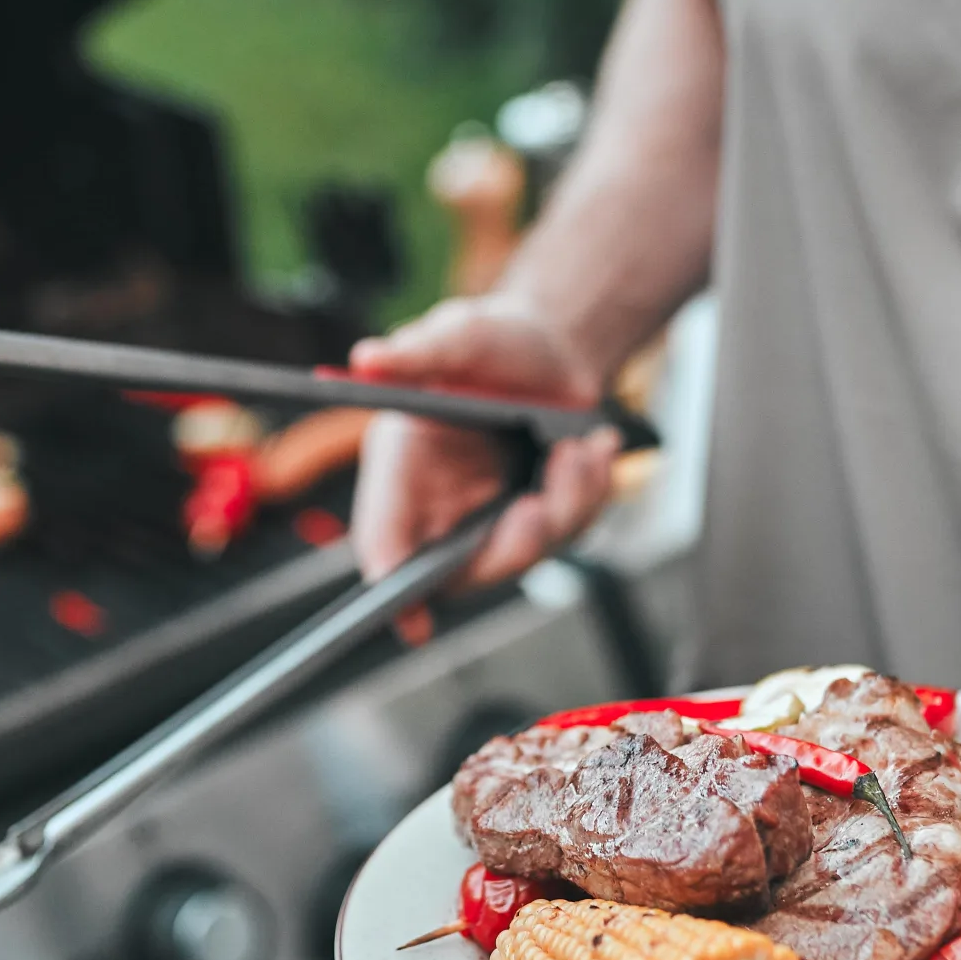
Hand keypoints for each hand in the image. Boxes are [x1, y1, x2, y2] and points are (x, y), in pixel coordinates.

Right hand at [347, 294, 622, 588]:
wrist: (552, 345)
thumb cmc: (490, 343)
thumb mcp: (457, 336)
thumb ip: (416, 354)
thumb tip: (367, 358)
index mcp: (401, 470)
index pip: (385, 544)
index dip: (392, 589)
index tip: (412, 622)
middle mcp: (440, 505)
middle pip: (461, 572)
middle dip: (508, 548)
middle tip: (537, 509)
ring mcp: (490, 518)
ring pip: (528, 552)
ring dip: (565, 504)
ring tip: (575, 448)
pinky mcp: (538, 517)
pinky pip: (569, 532)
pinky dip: (590, 492)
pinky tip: (593, 448)